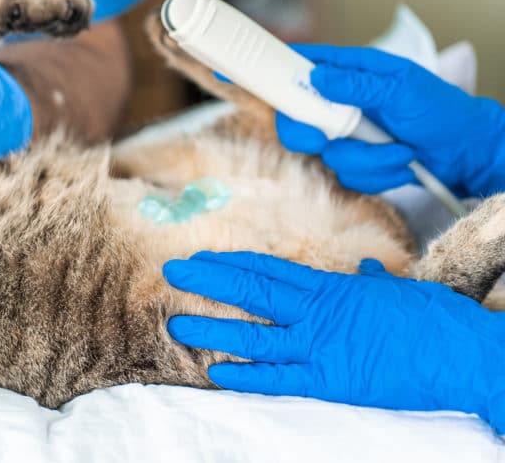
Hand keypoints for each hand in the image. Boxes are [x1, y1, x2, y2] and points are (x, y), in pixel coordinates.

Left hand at [164, 252, 504, 430]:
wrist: (467, 355)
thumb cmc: (437, 321)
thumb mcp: (401, 290)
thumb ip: (373, 280)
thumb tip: (364, 269)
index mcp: (331, 287)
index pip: (267, 269)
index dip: (229, 262)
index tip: (201, 258)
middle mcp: (318, 312)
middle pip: (250, 289)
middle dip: (208, 279)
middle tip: (172, 271)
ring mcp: (322, 346)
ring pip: (254, 334)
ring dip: (213, 327)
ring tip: (178, 320)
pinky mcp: (332, 380)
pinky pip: (280, 378)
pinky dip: (248, 377)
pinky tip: (219, 374)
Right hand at [277, 45, 504, 195]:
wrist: (468, 154)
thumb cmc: (442, 110)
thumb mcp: (402, 89)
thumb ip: (358, 84)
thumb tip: (317, 76)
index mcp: (351, 73)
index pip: (303, 67)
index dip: (279, 75)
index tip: (269, 88)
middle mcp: (342, 104)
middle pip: (296, 119)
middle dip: (308, 134)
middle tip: (324, 139)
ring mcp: (348, 136)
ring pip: (327, 154)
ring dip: (367, 159)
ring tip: (401, 151)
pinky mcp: (358, 163)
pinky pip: (348, 176)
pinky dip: (378, 175)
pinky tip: (401, 164)